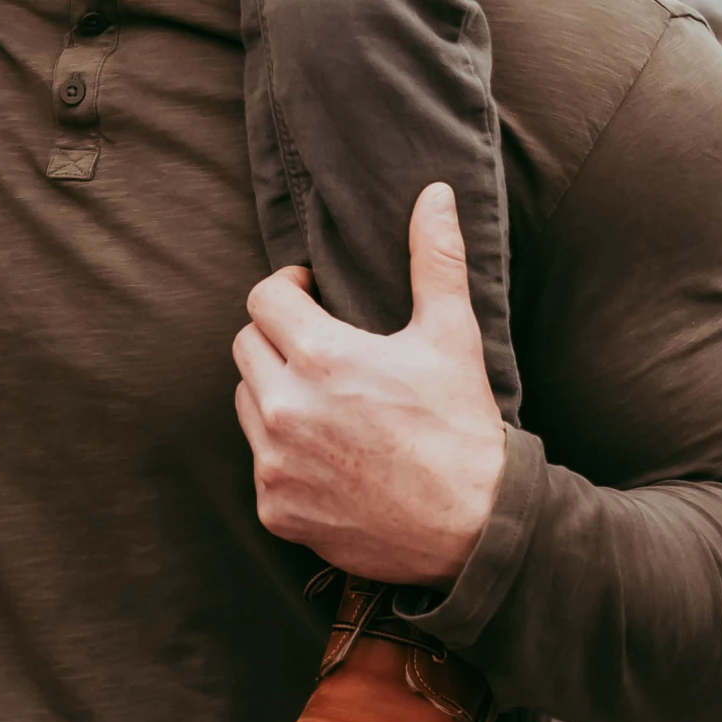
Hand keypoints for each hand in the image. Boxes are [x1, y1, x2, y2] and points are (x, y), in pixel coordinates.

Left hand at [231, 184, 506, 586]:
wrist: (475, 528)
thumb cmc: (462, 426)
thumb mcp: (452, 337)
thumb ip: (434, 260)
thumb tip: (434, 192)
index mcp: (320, 357)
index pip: (263, 299)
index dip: (289, 291)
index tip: (313, 297)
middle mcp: (284, 409)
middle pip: (246, 347)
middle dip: (278, 339)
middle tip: (321, 349)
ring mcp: (274, 463)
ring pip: (246, 402)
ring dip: (274, 392)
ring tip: (326, 401)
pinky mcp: (274, 507)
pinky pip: (259, 461)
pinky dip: (283, 453)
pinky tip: (328, 454)